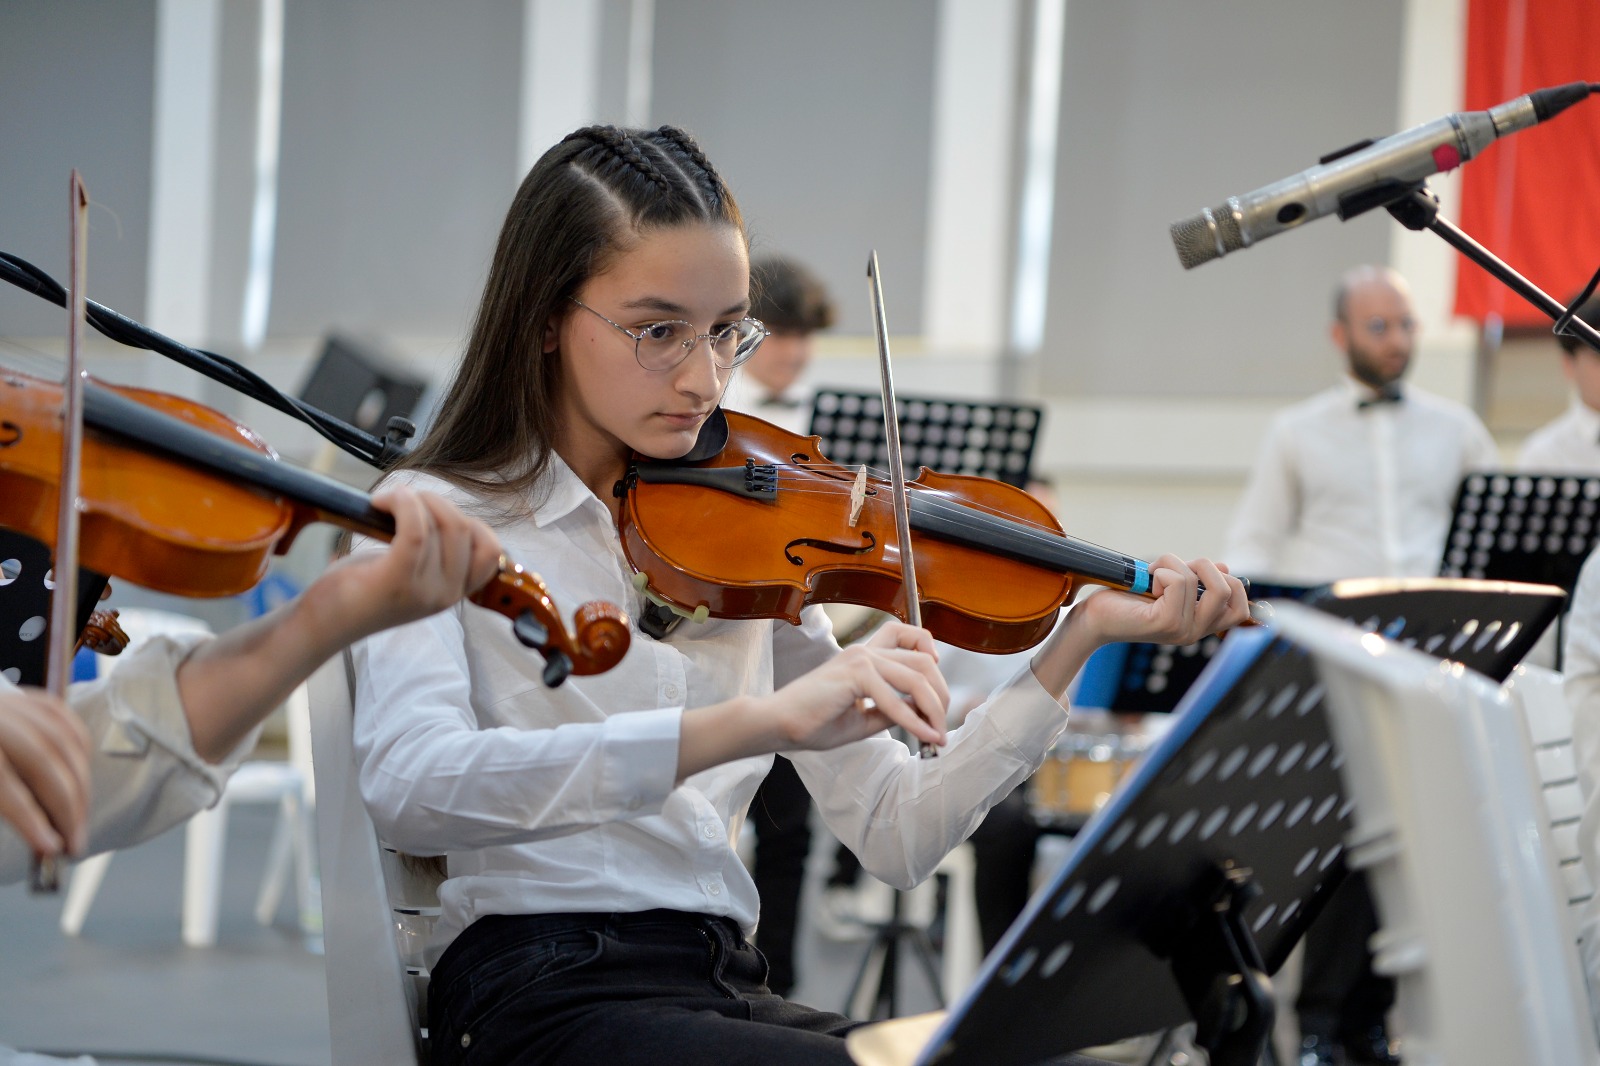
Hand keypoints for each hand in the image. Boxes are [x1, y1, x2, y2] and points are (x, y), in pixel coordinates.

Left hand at [0, 688, 89, 857]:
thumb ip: (1, 807)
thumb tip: (42, 837)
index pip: (3, 784)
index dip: (30, 818)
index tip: (51, 848)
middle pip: (41, 759)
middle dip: (66, 805)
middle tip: (74, 841)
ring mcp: (10, 704)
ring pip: (61, 740)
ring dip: (80, 784)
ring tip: (80, 818)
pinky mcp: (22, 697)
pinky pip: (63, 719)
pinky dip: (78, 749)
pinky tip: (80, 776)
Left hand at [320, 486, 504, 643]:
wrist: (323, 624)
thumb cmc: (361, 591)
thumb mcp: (411, 574)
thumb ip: (436, 553)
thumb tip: (442, 509)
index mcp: (454, 593)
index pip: (491, 551)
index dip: (469, 522)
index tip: (435, 516)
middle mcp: (446, 595)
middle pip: (463, 528)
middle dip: (434, 500)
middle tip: (402, 501)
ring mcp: (424, 590)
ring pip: (439, 523)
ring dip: (411, 498)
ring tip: (386, 502)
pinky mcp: (397, 581)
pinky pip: (415, 529)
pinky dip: (401, 503)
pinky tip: (380, 502)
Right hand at [760, 620, 949, 751]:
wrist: (777, 724)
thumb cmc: (813, 722)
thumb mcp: (862, 718)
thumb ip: (890, 712)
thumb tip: (922, 716)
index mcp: (864, 656)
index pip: (906, 635)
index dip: (929, 651)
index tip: (936, 684)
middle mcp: (865, 651)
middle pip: (923, 661)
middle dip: (941, 694)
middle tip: (942, 726)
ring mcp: (860, 659)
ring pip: (917, 677)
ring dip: (934, 709)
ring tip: (937, 736)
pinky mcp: (855, 674)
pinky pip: (896, 699)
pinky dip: (914, 721)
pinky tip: (923, 737)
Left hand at [1030, 556, 1249, 700]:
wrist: (1096, 617)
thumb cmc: (1129, 600)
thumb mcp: (1169, 584)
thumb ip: (1196, 579)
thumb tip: (1225, 568)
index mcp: (1201, 624)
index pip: (1241, 606)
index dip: (1228, 580)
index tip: (1196, 573)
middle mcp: (1196, 632)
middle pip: (1229, 589)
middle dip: (1204, 565)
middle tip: (1175, 569)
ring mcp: (1183, 630)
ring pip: (1197, 579)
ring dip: (1172, 564)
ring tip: (1153, 575)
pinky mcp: (1166, 623)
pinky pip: (1178, 582)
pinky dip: (1161, 571)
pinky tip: (1146, 585)